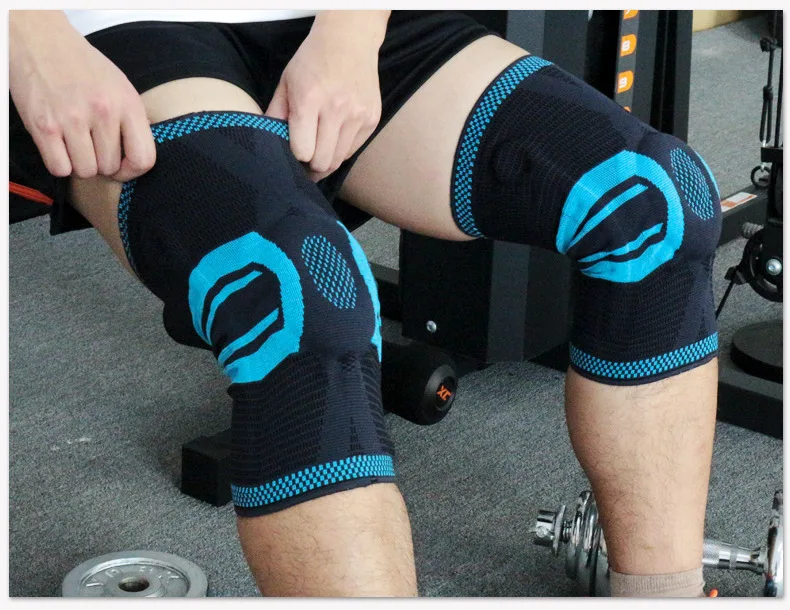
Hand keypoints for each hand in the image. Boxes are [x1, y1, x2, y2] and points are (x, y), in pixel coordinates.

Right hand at [10, 11, 155, 182]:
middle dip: (100, 163)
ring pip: (85, 171)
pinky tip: (59, 146)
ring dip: (80, 163)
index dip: (132, 171)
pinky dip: (59, 163)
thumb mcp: (120, 87)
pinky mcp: (44, 126)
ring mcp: (72, 119)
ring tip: (74, 143)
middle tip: (90, 144)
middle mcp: (103, 112)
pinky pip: (59, 169)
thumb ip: (132, 121)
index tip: (122, 167)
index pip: (143, 158)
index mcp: (127, 103)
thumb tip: (137, 158)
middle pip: (110, 168)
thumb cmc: (82, 66)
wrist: (40, 39)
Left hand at [265, 11, 387, 180]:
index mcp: (310, 100)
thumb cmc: (313, 60)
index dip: (295, 155)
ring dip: (326, 161)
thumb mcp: (287, 82)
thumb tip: (267, 143)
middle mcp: (336, 109)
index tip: (293, 150)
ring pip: (339, 160)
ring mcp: (358, 115)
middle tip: (305, 162)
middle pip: (323, 162)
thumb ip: (275, 114)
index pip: (302, 151)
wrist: (350, 39)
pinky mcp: (372, 119)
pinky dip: (341, 150)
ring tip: (318, 154)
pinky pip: (353, 150)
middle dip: (311, 166)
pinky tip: (334, 137)